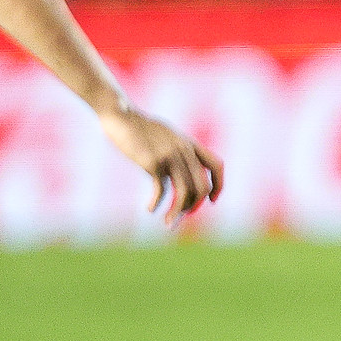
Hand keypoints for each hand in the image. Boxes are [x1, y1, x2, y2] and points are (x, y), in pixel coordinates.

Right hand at [100, 106, 225, 224]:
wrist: (122, 117)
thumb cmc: (142, 129)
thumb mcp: (167, 135)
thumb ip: (177, 150)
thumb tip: (181, 171)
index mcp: (190, 144)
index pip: (217, 165)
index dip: (218, 185)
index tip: (211, 200)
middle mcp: (184, 150)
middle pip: (202, 186)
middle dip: (195, 205)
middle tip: (184, 215)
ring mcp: (170, 157)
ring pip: (184, 192)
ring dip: (178, 212)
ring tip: (168, 223)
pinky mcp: (153, 163)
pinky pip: (161, 191)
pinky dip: (157, 204)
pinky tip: (150, 209)